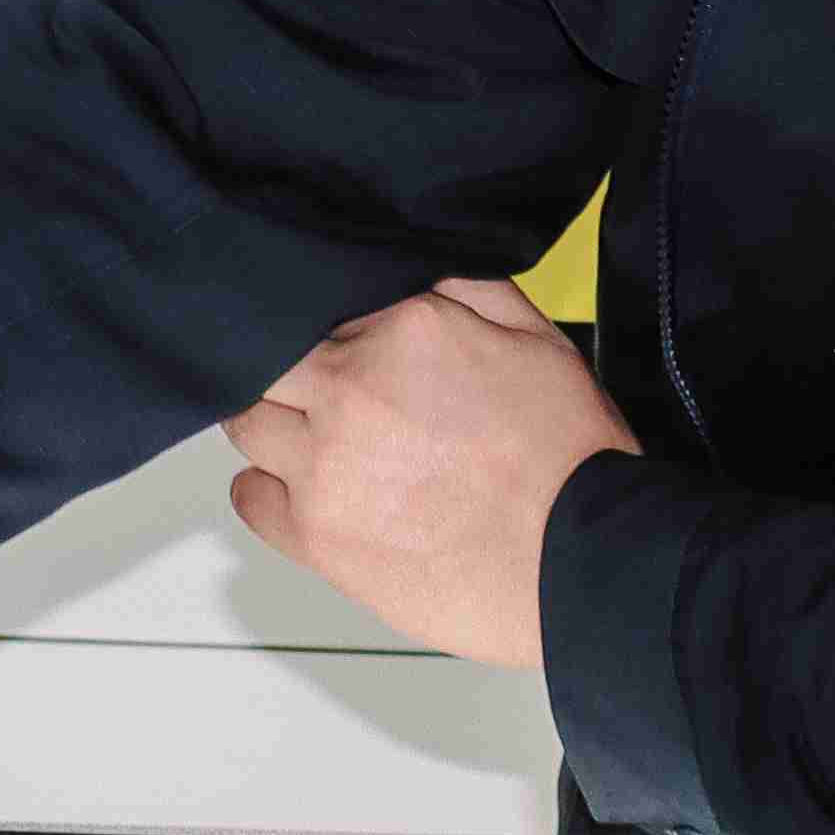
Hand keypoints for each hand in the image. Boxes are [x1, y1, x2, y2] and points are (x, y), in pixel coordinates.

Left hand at [222, 278, 637, 670]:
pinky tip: (308, 494)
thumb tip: (411, 272)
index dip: (334, 336)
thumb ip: (468, 290)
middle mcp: (350, 389)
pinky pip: (248, 497)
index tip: (350, 357)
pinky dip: (266, 491)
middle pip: (267, 362)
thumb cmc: (573, 460)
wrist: (586, 562)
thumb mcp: (539, 341)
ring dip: (276, 428)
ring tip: (321, 448)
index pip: (322, 311)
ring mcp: (325, 465)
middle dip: (289, 375)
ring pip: (248, 425)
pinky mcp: (317, 535)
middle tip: (321, 401)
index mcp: (404, 330)